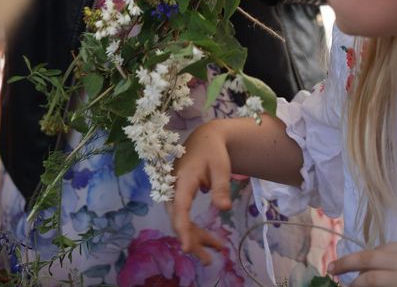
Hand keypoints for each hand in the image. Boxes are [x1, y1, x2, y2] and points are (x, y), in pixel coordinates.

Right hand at [172, 120, 230, 262]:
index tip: (187, 247)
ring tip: (211, 252)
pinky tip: (205, 237)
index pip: (180, 207)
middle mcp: (173, 186)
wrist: (205, 138)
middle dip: (190, 239)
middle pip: (177, 217)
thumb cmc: (214, 151)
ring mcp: (173, 190)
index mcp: (183, 179)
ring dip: (192, 235)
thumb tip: (223, 209)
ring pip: (178, 218)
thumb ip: (221, 187)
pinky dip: (191, 227)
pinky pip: (181, 214)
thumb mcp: (221, 167)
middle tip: (208, 258)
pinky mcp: (177, 193)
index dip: (182, 228)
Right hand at [328, 242, 396, 285]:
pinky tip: (374, 258)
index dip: (355, 283)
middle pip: (368, 257)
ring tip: (352, 265)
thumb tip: (357, 282)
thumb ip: (378, 285)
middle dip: (347, 262)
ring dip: (363, 257)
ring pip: (378, 248)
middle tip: (331, 268)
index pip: (371, 278)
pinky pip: (389, 246)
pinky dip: (378, 252)